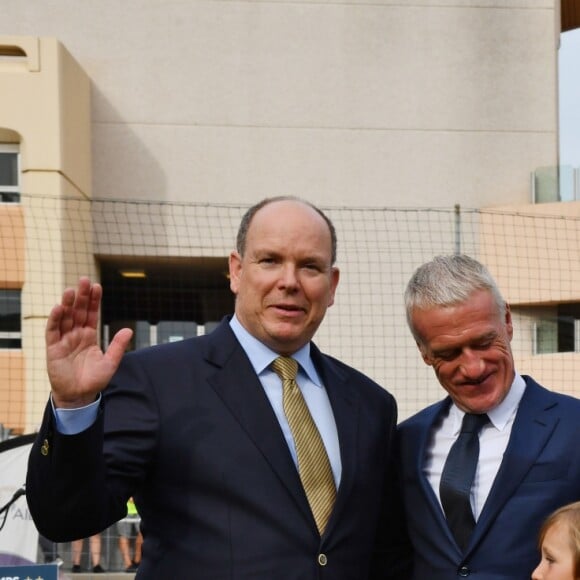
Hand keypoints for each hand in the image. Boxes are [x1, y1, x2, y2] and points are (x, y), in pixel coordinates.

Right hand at [46, 277, 132, 407]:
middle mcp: (76, 334)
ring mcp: (64, 340)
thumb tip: (129, 329)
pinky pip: (53, 331)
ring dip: (67, 303)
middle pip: (78, 311)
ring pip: (65, 318)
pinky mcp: (53, 349)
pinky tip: (58, 308)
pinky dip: (55, 320)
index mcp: (89, 335)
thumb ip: (118, 346)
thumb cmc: (94, 380)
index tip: (97, 286)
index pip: (91, 314)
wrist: (79, 396)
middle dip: (81, 296)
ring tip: (71, 290)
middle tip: (84, 280)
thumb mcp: (110, 362)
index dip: (94, 300)